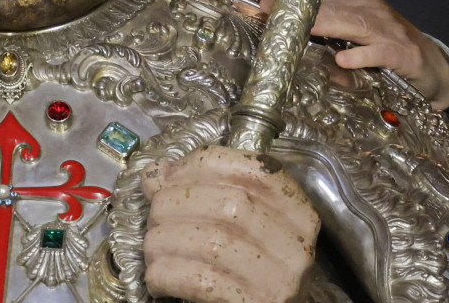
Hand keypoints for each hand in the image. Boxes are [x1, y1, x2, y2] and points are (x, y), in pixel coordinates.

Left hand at [143, 145, 319, 302]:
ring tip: (152, 247)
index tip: (168, 176)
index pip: (252, 169)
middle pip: (229, 203)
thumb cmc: (244, 268)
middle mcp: (296, 242)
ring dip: (165, 240)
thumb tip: (156, 172)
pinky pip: (203, 282)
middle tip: (154, 216)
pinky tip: (156, 276)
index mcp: (295, 211)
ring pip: (212, 242)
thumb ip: (198, 192)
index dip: (200, 166)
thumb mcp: (233, 226)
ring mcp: (281, 279)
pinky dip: (168, 274)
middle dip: (176, 203)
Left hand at [259, 0, 448, 109]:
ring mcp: (387, 32)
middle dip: (299, 9)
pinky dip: (360, 56)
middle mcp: (372, 11)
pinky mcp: (401, 54)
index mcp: (359, 2)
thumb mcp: (356, 31)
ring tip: (299, 28)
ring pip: (352, 25)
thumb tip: (285, 15)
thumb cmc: (389, 46)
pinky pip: (377, 53)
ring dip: (323, 25)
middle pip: (331, 7)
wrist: (433, 68)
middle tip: (268, 11)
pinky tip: (342, 60)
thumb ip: (326, 22)